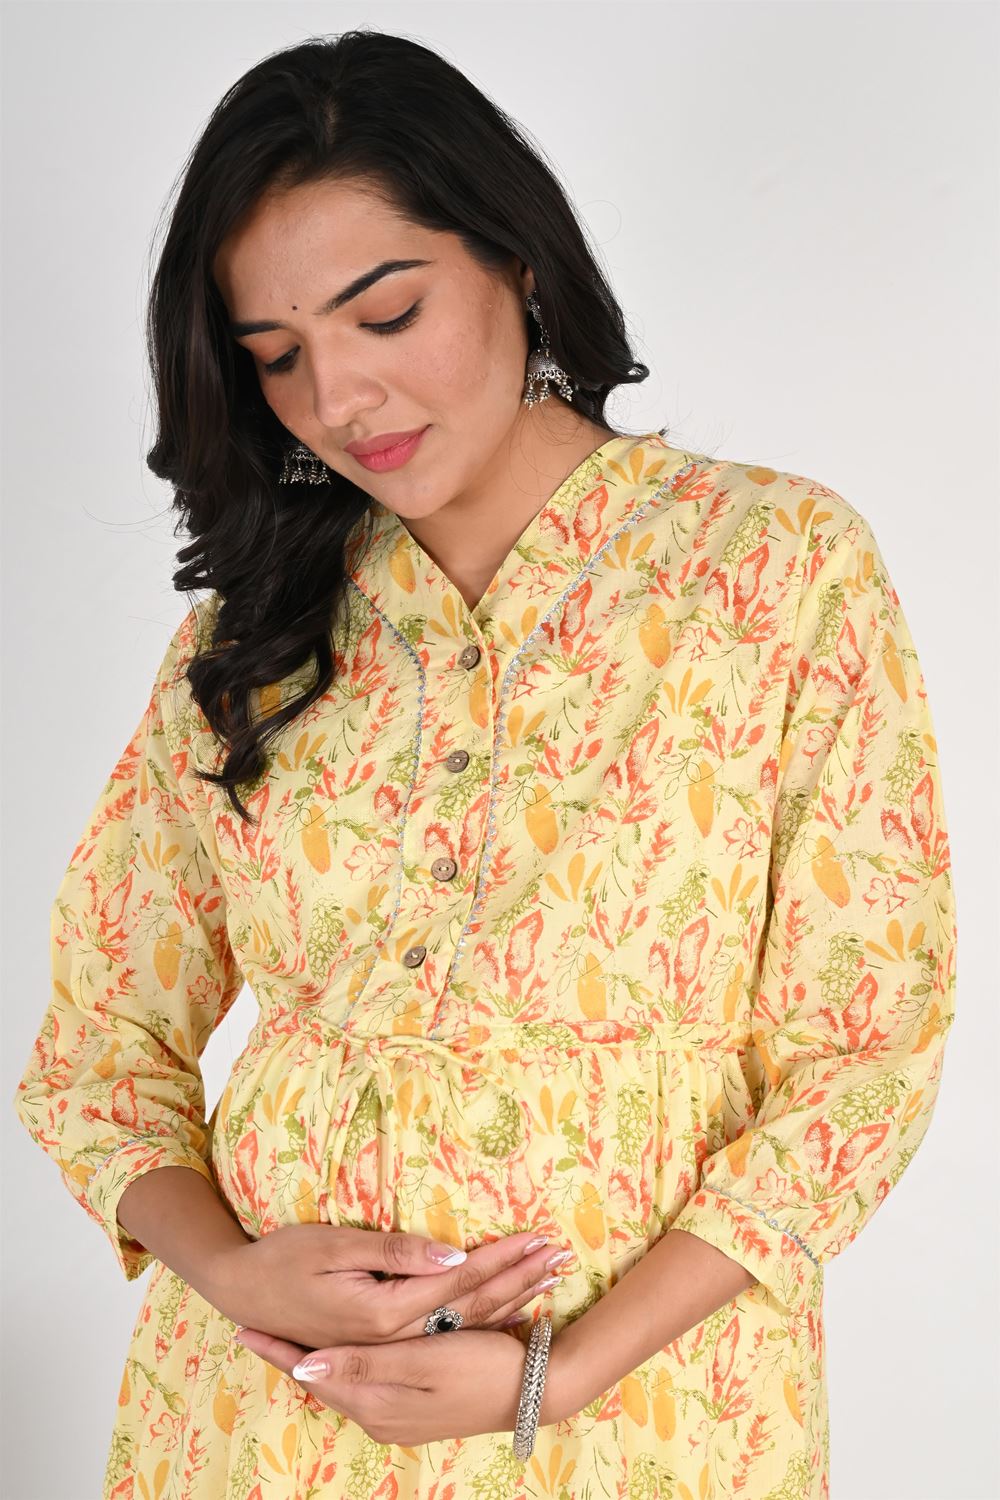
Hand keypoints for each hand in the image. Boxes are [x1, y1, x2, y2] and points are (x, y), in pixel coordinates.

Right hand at [202, 1221, 569, 1350]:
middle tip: (561, 1256)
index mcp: (383, 1315)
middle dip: (519, 1279)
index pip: (459, 1283)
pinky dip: (482, 1320)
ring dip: (510, 1299)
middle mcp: (392, 1339)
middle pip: (471, 1307)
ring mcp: (389, 1349)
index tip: (540, 1239)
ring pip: (463, 1324)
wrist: (242, 1295)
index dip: (502, 1259)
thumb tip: (451, 1254)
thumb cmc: (282, 1261)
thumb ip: (394, 1254)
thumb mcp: (333, 1247)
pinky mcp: (383, 1347)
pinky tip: (510, 1313)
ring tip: (549, 1277)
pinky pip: (444, 1336)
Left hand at [231, 1319, 572, 1445]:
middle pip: (323, 1381)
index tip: (243, 1328)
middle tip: (253, 1332)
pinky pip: (366, 1386)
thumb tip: (306, 1365)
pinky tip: (340, 1357)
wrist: (533, 1392)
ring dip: (317, 1363)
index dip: (279, 1350)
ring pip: (343, 1384)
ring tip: (284, 1341)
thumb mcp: (419, 1361)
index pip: (313, 1373)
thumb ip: (363, 1362)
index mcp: (377, 1400)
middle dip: (290, 1356)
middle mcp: (381, 1414)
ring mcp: (399, 1415)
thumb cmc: (479, 1367)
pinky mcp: (417, 1407)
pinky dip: (346, 1369)